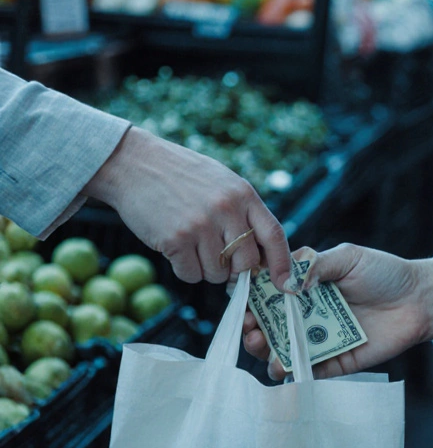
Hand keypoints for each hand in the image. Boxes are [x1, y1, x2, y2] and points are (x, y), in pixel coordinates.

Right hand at [83, 126, 291, 291]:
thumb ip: (244, 213)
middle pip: (246, 263)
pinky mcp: (175, 239)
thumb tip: (261, 258)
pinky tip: (175, 248)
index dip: (282, 265)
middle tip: (219, 260)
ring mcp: (201, 224)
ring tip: (191, 243)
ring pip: (217, 273)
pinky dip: (185, 270)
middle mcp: (226, 209)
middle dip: (235, 271)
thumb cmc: (181, 176)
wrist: (133, 163)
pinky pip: (190, 275)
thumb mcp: (222, 183)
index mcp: (244, 194)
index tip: (285, 285)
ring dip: (206, 269)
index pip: (274, 236)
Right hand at [242, 244, 432, 379]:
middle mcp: (307, 314)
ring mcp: (320, 339)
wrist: (420, 300)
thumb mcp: (349, 257)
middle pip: (268, 325)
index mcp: (304, 287)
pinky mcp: (336, 361)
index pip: (268, 294)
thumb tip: (286, 281)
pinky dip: (294, 372)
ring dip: (267, 352)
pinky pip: (310, 371)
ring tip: (263, 346)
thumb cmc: (385, 273)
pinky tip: (285, 367)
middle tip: (249, 327)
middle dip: (252, 328)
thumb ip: (316, 264)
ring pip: (283, 350)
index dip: (250, 299)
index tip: (241, 301)